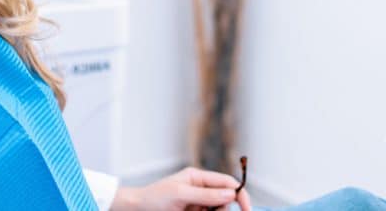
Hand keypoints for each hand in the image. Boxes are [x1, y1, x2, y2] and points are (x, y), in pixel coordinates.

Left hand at [110, 167, 251, 210]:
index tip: (246, 208)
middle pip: (226, 199)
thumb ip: (206, 194)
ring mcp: (198, 203)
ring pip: (219, 210)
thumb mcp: (180, 194)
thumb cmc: (154, 197)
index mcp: (198, 177)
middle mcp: (201, 189)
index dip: (240, 194)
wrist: (138, 209)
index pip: (227, 182)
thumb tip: (231, 193)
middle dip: (225, 209)